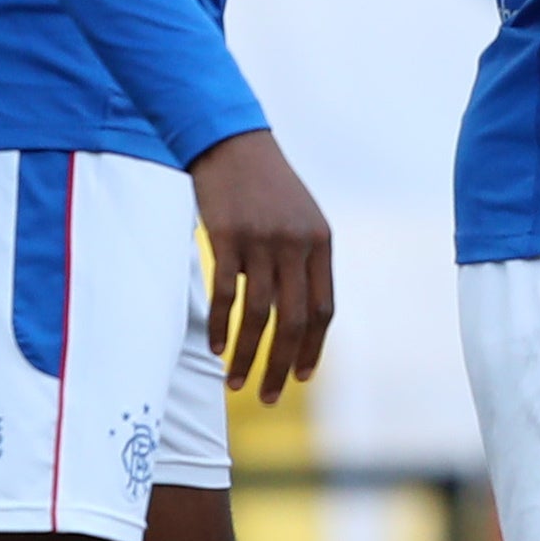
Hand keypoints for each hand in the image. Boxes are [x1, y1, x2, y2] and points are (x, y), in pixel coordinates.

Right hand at [189, 130, 333, 403]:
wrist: (231, 143)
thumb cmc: (265, 186)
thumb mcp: (300, 219)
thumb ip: (304, 260)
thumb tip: (301, 311)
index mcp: (320, 244)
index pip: (324, 310)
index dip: (313, 348)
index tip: (303, 377)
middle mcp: (296, 246)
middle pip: (295, 320)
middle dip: (283, 365)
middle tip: (270, 397)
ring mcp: (262, 242)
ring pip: (260, 314)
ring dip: (248, 355)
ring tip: (237, 383)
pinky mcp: (227, 238)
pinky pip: (225, 293)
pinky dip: (220, 325)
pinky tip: (216, 348)